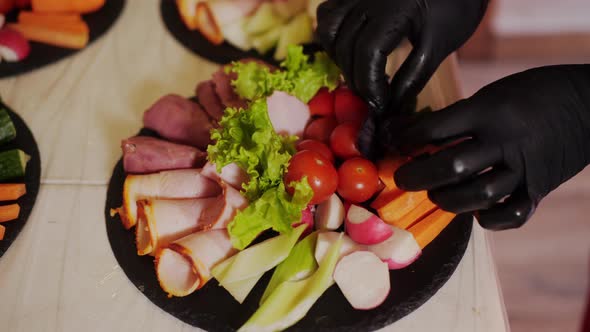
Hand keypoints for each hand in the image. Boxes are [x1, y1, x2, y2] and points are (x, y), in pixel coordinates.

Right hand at [316, 0, 487, 158]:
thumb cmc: (455, 8)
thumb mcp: (438, 46)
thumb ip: (412, 77)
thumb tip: (389, 108)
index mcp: (395, 10)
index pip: (367, 54)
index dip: (369, 85)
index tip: (380, 104)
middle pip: (346, 47)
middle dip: (356, 80)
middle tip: (373, 97)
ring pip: (329, 31)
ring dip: (340, 59)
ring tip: (361, 74)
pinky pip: (328, 13)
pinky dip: (333, 35)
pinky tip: (350, 49)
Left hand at [391, 65, 589, 229]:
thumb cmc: (534, 93)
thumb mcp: (494, 93)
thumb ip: (461, 115)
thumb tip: (416, 133)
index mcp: (489, 111)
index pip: (434, 129)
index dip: (405, 139)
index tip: (394, 143)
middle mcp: (504, 140)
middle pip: (450, 167)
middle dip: (417, 176)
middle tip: (403, 179)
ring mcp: (524, 168)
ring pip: (477, 195)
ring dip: (448, 200)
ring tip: (436, 195)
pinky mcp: (539, 188)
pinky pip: (510, 216)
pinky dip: (488, 219)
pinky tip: (476, 211)